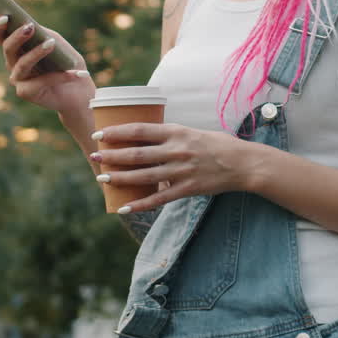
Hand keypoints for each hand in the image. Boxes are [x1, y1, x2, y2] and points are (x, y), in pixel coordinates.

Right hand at [0, 16, 92, 116]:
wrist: (79, 90)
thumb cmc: (66, 63)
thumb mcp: (58, 43)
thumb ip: (44, 34)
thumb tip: (31, 25)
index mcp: (17, 48)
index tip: (4, 16)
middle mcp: (13, 63)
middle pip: (8, 48)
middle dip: (17, 36)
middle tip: (30, 27)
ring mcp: (18, 79)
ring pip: (22, 64)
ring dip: (37, 52)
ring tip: (51, 43)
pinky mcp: (26, 93)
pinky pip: (41, 81)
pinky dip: (60, 76)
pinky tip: (75, 73)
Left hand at [90, 123, 256, 211]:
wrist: (242, 163)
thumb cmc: (217, 145)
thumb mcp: (192, 132)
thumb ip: (170, 136)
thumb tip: (146, 139)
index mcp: (177, 132)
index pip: (139, 130)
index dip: (117, 132)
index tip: (100, 134)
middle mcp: (177, 150)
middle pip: (137, 154)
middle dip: (112, 156)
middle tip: (94, 156)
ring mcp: (181, 171)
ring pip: (143, 176)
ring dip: (120, 178)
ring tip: (102, 178)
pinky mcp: (187, 189)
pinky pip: (158, 198)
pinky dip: (140, 204)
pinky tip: (124, 207)